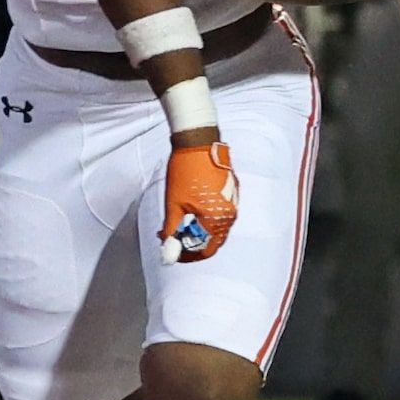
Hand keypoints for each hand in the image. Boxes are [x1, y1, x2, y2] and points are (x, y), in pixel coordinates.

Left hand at [160, 140, 237, 262]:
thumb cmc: (184, 171)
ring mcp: (232, 204)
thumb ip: (172, 232)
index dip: (186, 256)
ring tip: (173, 227)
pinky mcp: (230, 195)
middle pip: (211, 242)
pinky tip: (186, 215)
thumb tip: (168, 254)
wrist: (197, 143)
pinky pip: (218, 216)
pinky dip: (203, 220)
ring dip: (195, 232)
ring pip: (215, 230)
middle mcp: (229, 214)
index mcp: (217, 219)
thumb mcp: (173, 205)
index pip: (205, 250)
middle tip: (169, 240)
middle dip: (190, 244)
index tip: (170, 254)